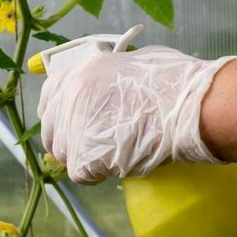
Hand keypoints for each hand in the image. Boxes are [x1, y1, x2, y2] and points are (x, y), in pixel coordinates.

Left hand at [37, 46, 236, 183]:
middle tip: (89, 147)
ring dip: (81, 158)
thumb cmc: (172, 80)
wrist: (187, 106)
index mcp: (80, 72)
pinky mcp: (85, 157)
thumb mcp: (133, 61)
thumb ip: (110, 75)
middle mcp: (70, 97)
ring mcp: (74, 128)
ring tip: (107, 156)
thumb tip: (110, 84)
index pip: (49, 97)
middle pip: (51, 129)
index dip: (57, 113)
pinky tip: (113, 167)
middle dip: (67, 139)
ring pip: (63, 154)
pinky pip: (80, 173)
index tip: (67, 122)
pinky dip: (95, 174)